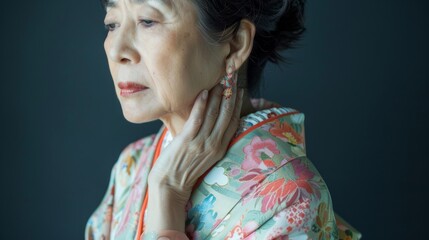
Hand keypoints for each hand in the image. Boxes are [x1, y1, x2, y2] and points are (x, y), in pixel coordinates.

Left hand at [147, 71, 243, 205]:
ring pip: (213, 114)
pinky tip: (204, 92)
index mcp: (219, 148)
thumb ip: (208, 140)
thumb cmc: (183, 171)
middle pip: (226, 115)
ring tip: (219, 81)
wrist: (169, 186)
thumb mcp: (203, 156)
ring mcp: (201, 142)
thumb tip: (207, 122)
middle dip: (230, 95)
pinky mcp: (187, 140)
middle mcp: (214, 144)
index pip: (233, 122)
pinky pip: (197, 118)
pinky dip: (201, 104)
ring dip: (217, 95)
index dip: (237, 105)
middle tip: (231, 78)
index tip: (238, 91)